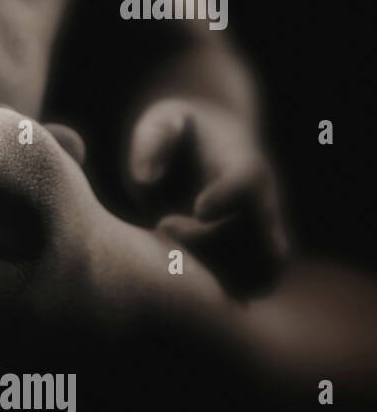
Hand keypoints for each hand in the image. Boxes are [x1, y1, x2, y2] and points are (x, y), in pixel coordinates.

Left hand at [127, 96, 286, 295]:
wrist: (212, 142)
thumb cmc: (180, 131)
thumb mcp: (162, 121)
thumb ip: (153, 140)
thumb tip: (145, 180)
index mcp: (243, 163)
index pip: (250, 181)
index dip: (229, 197)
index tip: (198, 208)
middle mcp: (263, 202)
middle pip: (261, 238)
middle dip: (209, 242)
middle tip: (163, 225)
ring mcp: (263, 233)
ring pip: (264, 272)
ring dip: (217, 274)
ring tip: (172, 252)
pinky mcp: (252, 256)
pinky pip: (254, 287)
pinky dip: (223, 290)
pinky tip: (182, 271)